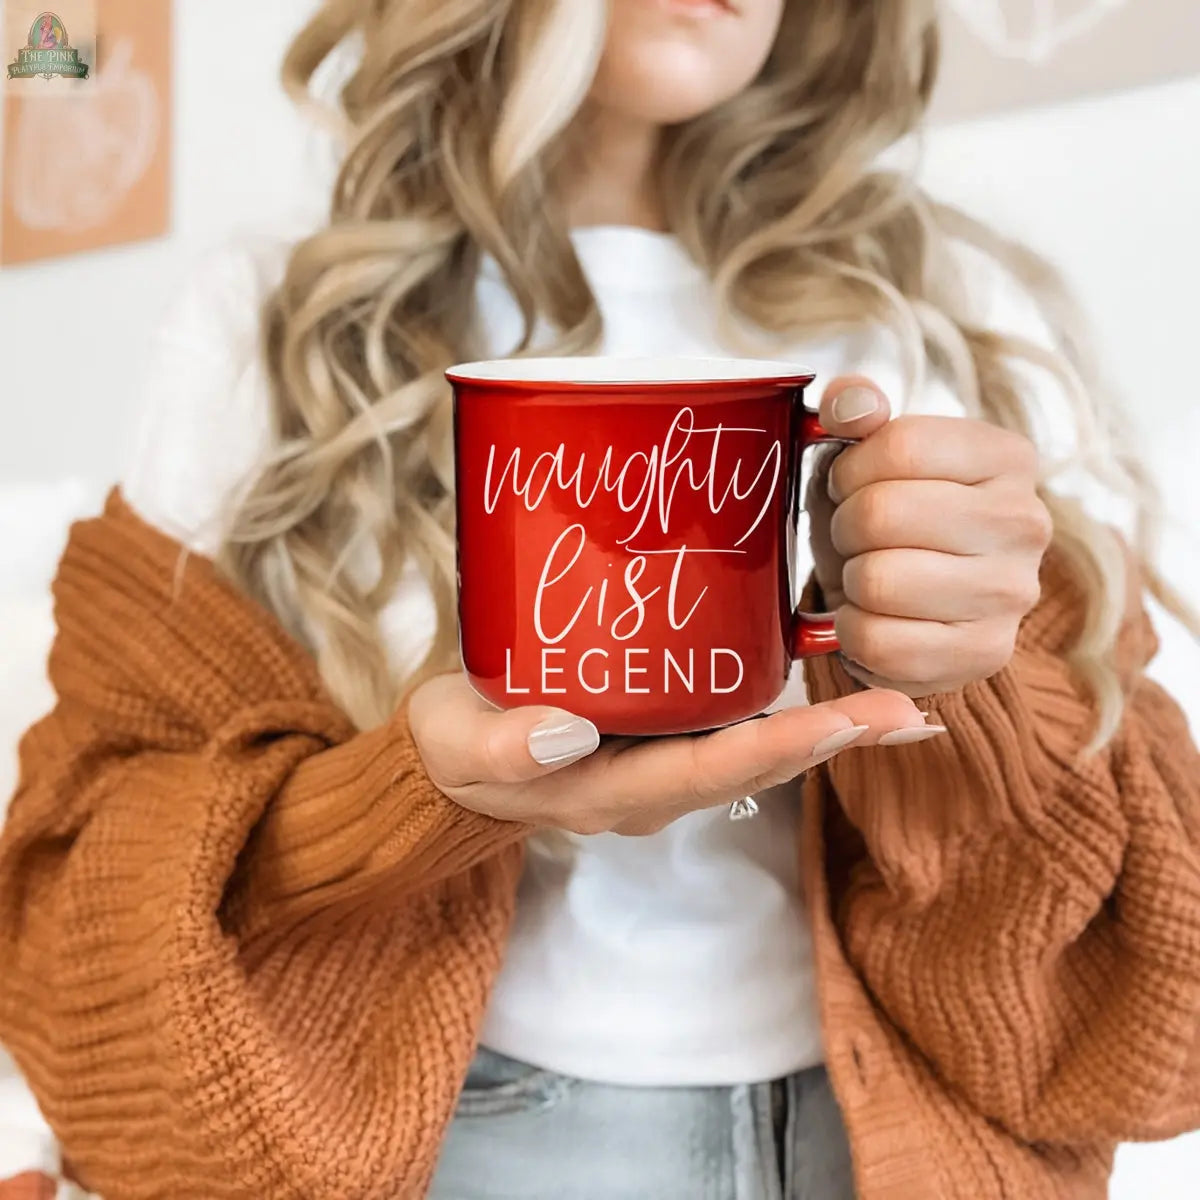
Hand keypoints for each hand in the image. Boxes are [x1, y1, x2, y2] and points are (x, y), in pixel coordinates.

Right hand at [409, 674, 932, 835]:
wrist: (454, 755)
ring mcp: (661, 766)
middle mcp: (650, 788)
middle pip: (755, 767)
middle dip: (834, 743)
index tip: (841, 721)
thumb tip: (566, 732)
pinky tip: (837, 689)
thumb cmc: (455, 744)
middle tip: (912, 714)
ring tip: (904, 709)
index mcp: (608, 791)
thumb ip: (502, 750)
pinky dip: (791, 714)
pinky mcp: (662, 737)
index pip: (706, 772)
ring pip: (757, 751)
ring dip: (830, 732)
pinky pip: (737, 730)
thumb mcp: (457, 746)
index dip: (775, 746)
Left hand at [806, 378, 1052, 697]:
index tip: (850, 486)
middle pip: (882, 513)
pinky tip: (872, 620)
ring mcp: (1013, 593)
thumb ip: (856, 410)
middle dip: (845, 528)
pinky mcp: (986, 654)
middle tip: (855, 539)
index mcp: (1007, 457)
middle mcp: (1026, 522)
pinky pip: (879, 643)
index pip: (899, 446)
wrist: (910, 603)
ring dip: (849, 581)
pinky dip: (854, 633)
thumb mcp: (867, 455)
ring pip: (877, 580)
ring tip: (866, 577)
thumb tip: (849, 404)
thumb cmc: (886, 520)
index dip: (848, 470)